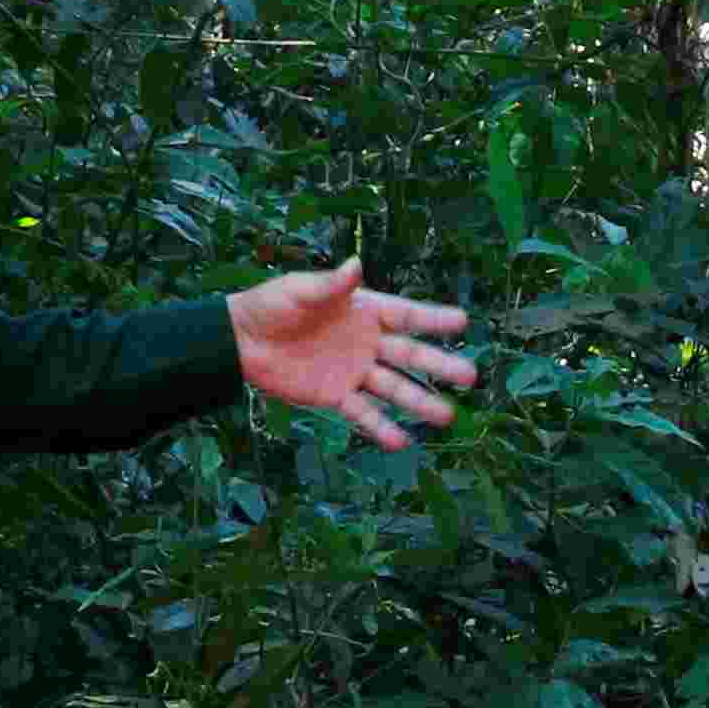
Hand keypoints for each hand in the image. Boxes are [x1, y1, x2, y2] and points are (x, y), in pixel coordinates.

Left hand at [227, 264, 479, 446]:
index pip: (406, 315)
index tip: (462, 323)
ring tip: (446, 417)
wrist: (239, 340)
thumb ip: (331, 284)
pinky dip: (380, 427)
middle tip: (470, 377)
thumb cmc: (270, 306)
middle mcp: (367, 342)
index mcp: (363, 310)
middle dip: (439, 365)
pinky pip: (363, 413)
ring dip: (419, 402)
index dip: (433, 319)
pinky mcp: (336, 396)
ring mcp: (354, 372)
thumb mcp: (299, 290)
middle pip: (409, 355)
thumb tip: (356, 265)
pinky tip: (401, 441)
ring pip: (394, 388)